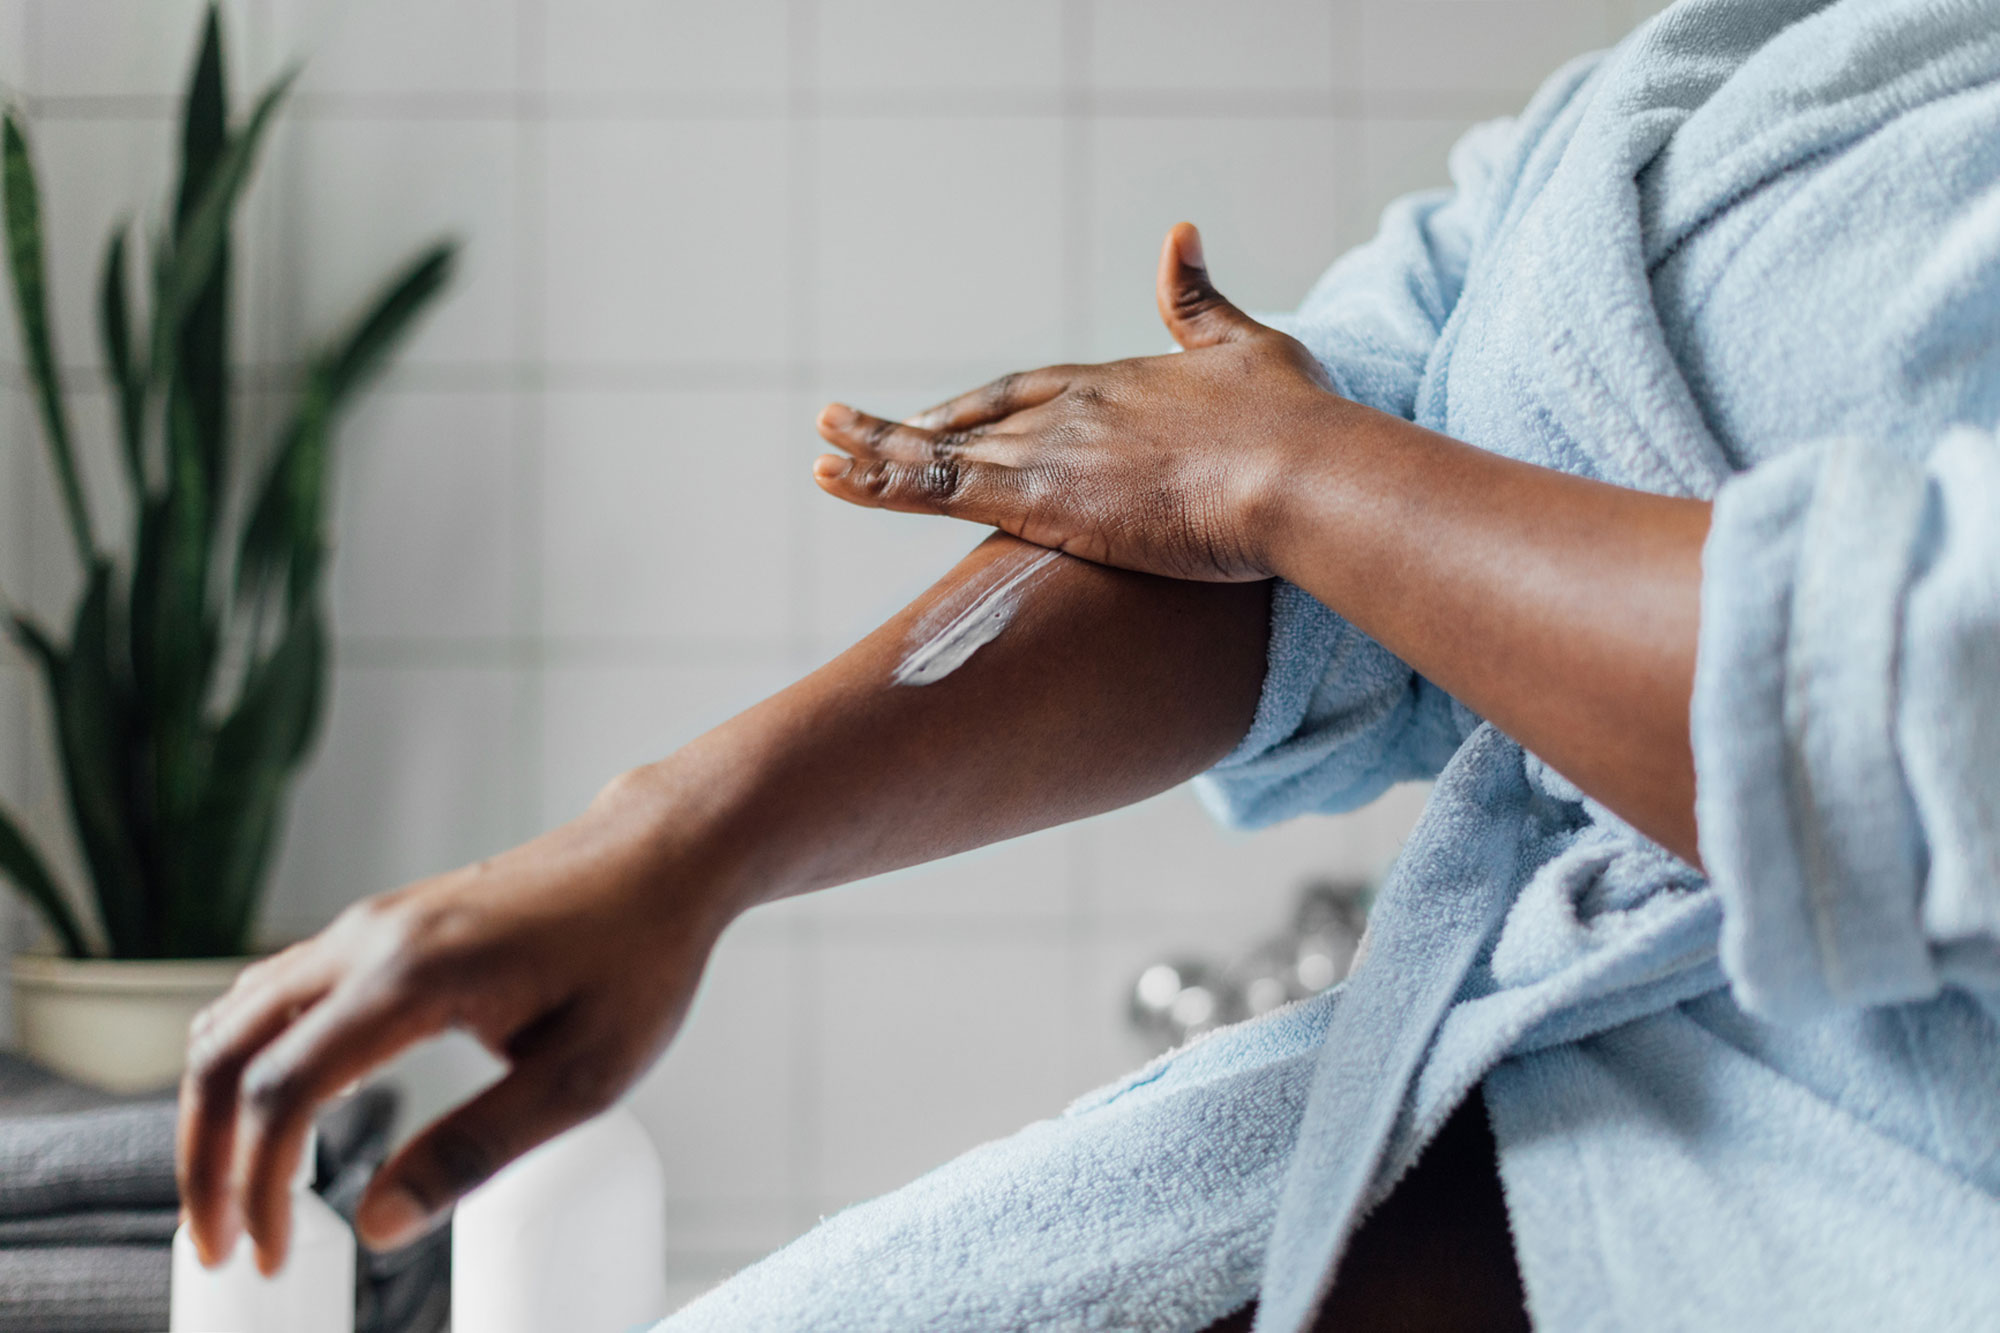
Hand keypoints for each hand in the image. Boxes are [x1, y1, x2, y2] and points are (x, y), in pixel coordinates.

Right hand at [176, 768, 731, 1272]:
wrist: (657, 859)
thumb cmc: (637, 953)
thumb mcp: (583, 1074)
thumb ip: (477, 1149)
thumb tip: (379, 1226)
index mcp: (414, 976)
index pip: (283, 1089)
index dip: (259, 1183)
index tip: (272, 1251)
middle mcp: (369, 940)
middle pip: (227, 1051)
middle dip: (205, 1156)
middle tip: (217, 1244)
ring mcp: (368, 926)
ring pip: (239, 1016)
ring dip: (216, 1107)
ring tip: (233, 1194)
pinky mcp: (380, 929)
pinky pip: (275, 993)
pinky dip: (247, 1059)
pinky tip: (266, 1114)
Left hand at [813, 222, 1345, 582]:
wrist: (1297, 474)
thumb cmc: (1290, 422)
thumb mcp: (1248, 346)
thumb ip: (1200, 300)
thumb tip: (1180, 234)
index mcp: (1115, 381)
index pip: (1027, 392)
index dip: (979, 408)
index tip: (943, 418)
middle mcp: (1070, 410)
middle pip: (972, 419)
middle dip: (914, 428)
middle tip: (856, 431)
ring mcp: (1049, 452)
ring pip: (939, 452)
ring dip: (875, 450)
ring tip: (822, 449)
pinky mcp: (1039, 498)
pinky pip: (940, 490)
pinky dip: (884, 482)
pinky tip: (840, 480)